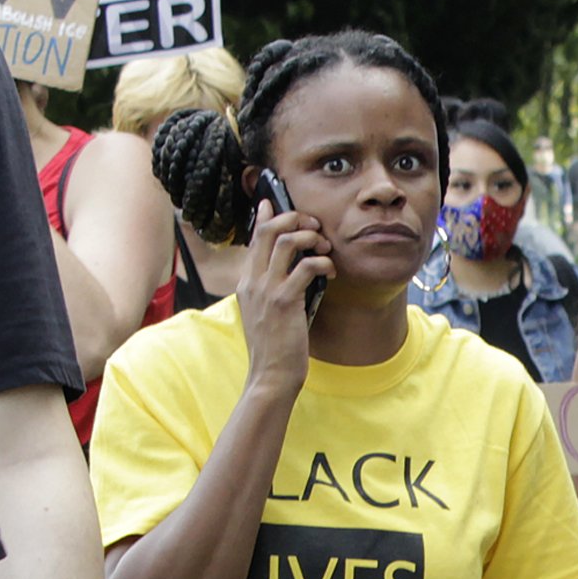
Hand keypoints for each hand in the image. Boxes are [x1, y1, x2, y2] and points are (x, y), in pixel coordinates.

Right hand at [237, 204, 333, 394]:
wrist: (270, 375)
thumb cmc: (275, 347)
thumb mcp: (266, 312)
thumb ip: (272, 289)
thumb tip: (292, 272)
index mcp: (246, 282)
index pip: (254, 238)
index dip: (266, 217)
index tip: (275, 203)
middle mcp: (252, 281)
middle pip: (267, 230)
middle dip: (293, 218)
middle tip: (313, 225)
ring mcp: (267, 290)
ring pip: (285, 242)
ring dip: (309, 237)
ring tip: (324, 246)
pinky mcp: (284, 302)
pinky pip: (305, 267)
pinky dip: (322, 263)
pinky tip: (330, 271)